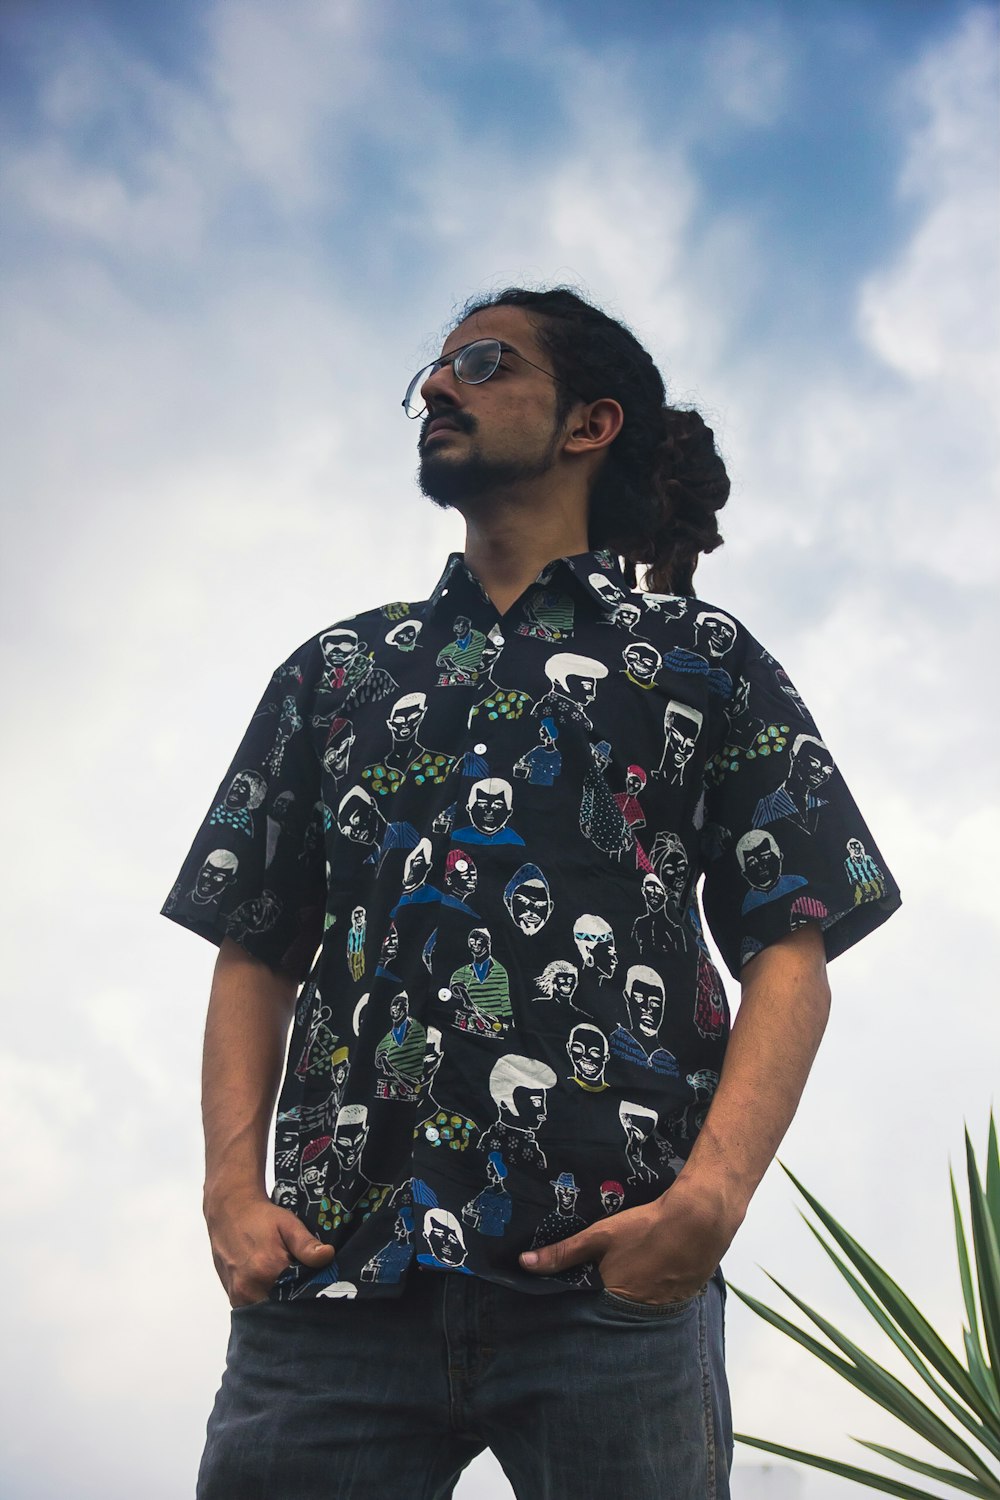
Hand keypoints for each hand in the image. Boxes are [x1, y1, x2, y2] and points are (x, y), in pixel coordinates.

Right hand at [205, 1186, 334, 1306]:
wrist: (229, 1212)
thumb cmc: (261, 1217)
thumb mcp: (288, 1224)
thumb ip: (306, 1244)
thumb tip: (328, 1256)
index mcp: (267, 1270)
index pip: (299, 1296)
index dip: (312, 1293)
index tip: (321, 1288)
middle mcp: (249, 1288)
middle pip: (283, 1309)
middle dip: (296, 1303)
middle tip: (306, 1288)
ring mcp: (238, 1296)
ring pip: (268, 1312)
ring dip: (281, 1305)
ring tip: (290, 1288)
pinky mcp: (233, 1298)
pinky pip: (254, 1309)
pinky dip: (267, 1303)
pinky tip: (274, 1289)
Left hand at [520, 1177, 741, 1304]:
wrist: (698, 1222)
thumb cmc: (644, 1228)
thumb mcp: (599, 1236)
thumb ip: (562, 1253)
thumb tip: (524, 1263)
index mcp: (613, 1301)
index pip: (586, 1316)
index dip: (575, 1310)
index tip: (562, 1308)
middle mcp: (637, 1315)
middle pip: (610, 1318)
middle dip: (599, 1311)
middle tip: (590, 1297)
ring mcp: (661, 1312)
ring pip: (634, 1314)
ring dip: (624, 1306)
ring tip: (620, 1288)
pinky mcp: (678, 1303)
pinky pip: (655, 1308)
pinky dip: (647, 1298)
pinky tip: (645, 1281)